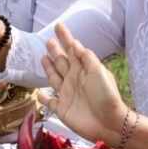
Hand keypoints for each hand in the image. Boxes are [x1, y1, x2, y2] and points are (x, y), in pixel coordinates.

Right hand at [40, 23, 128, 145]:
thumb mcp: (99, 72)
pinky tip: (39, 93)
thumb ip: (87, 58)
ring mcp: (67, 94)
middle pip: (61, 61)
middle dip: (55, 51)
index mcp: (83, 69)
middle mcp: (74, 79)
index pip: (72, 49)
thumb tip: (76, 44)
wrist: (108, 123)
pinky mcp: (62, 109)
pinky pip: (49, 102)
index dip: (65, 37)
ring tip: (43, 58)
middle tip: (48, 41)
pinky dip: (43, 98)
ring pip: (54, 78)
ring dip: (48, 68)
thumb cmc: (106, 96)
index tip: (58, 25)